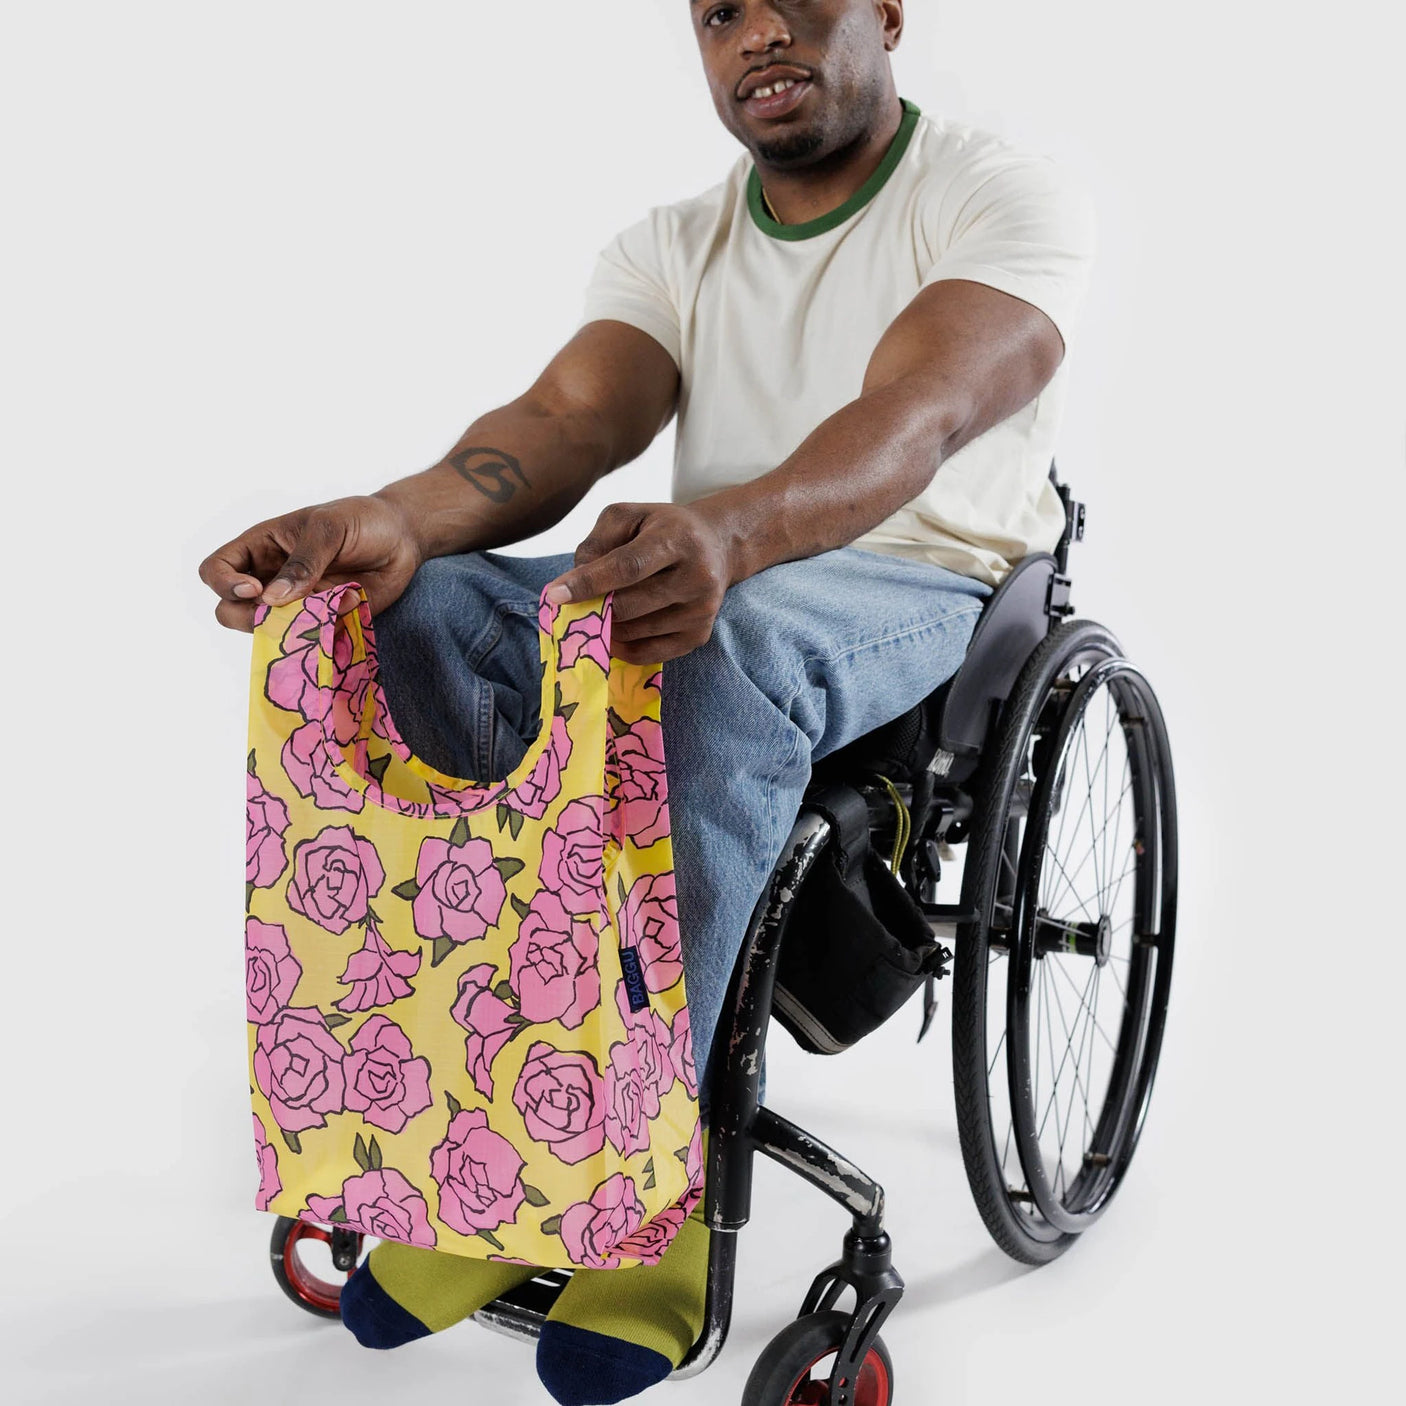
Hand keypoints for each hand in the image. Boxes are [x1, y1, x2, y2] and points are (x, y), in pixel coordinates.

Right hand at [198, 493, 425, 631]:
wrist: (403, 537)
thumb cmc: (361, 520)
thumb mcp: (330, 528)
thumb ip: (304, 561)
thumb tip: (271, 599)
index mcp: (261, 548)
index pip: (216, 570)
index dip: (225, 584)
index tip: (256, 589)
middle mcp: (271, 579)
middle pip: (231, 609)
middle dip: (247, 618)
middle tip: (281, 614)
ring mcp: (295, 604)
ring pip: (267, 631)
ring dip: (285, 630)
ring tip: (319, 612)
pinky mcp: (323, 622)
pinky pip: (306, 641)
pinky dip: (316, 640)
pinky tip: (340, 619)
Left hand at [544, 501, 736, 664]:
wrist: (716, 546)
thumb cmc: (662, 528)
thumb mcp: (628, 517)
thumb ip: (596, 543)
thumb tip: (573, 585)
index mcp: (678, 538)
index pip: (628, 566)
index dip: (589, 583)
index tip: (554, 594)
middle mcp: (697, 576)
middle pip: (628, 604)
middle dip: (593, 607)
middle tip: (573, 604)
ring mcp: (701, 610)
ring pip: (633, 632)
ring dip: (605, 625)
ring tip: (601, 609)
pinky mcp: (699, 635)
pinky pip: (647, 654)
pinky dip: (620, 647)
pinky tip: (612, 631)